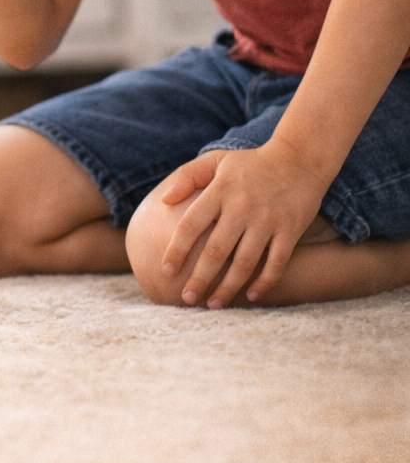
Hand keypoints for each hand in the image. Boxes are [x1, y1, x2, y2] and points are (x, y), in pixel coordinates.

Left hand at [159, 140, 328, 307]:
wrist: (300, 158)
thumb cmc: (251, 164)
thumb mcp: (217, 160)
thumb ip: (187, 176)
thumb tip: (163, 200)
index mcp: (220, 191)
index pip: (191, 225)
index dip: (176, 250)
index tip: (166, 271)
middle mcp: (242, 206)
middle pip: (215, 250)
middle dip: (199, 278)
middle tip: (187, 298)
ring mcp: (268, 219)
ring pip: (244, 262)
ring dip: (228, 287)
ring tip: (214, 304)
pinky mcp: (290, 229)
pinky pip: (276, 262)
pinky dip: (264, 282)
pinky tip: (250, 296)